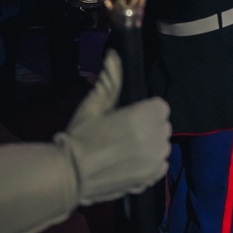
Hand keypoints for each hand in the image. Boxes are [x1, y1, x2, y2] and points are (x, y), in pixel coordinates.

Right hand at [52, 51, 170, 205]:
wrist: (69, 175)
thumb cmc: (80, 137)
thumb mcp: (93, 106)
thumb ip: (110, 80)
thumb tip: (114, 55)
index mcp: (144, 116)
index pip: (160, 107)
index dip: (144, 111)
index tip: (128, 117)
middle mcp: (156, 137)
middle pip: (162, 125)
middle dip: (148, 126)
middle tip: (124, 133)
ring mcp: (156, 158)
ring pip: (163, 144)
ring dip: (150, 145)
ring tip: (125, 150)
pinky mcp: (153, 177)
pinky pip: (161, 164)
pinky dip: (150, 164)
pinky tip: (131, 164)